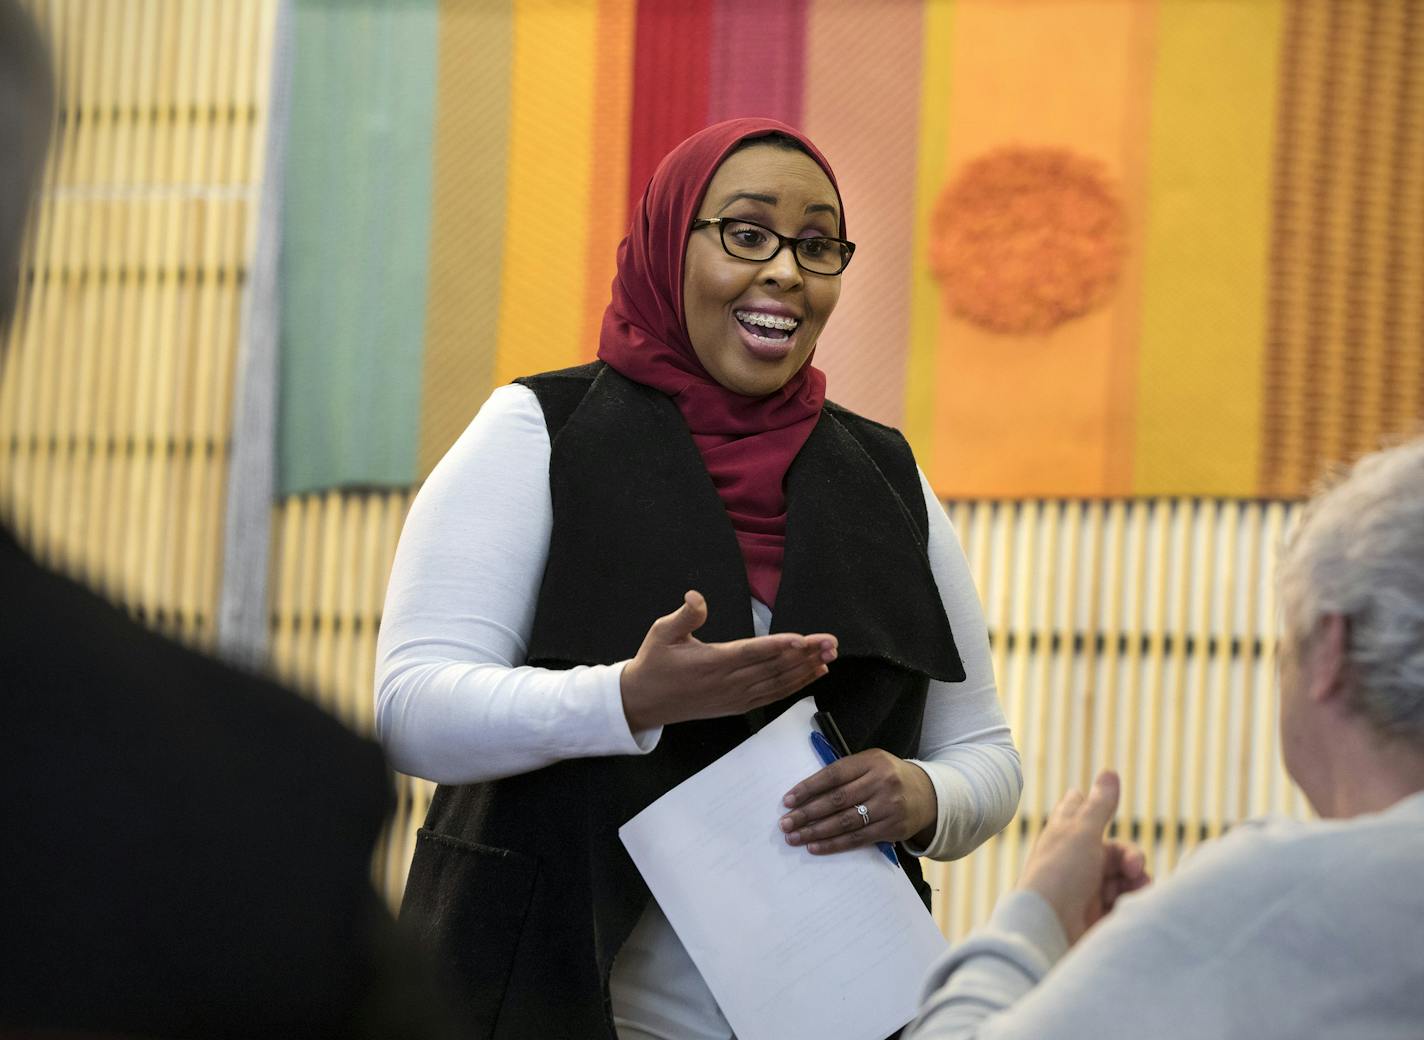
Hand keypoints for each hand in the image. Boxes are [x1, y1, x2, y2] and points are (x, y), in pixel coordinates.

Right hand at [619, 591, 836, 730]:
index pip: (751, 652)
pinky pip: (773, 695)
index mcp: (712, 662)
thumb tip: (696, 597)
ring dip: (805, 669)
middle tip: (831, 642)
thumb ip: (685, 616)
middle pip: (773, 667)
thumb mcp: (661, 633)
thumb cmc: (654, 664)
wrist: (644, 703)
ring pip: (778, 683)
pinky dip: (795, 685)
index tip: (803, 639)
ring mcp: (735, 697)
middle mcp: (728, 682)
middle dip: (805, 654)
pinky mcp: (738, 705)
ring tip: (829, 655)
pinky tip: (813, 674)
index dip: (779, 646)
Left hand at [779, 750, 936, 852]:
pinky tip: (815, 847)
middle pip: (837, 800)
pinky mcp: (892, 829)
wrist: (929, 795)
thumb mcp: (871, 764)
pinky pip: (857, 839)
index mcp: (872, 761)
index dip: (809, 788)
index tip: (787, 800)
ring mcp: (889, 807)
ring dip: (816, 832)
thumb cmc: (888, 777)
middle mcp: (881, 782)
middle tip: (786, 823)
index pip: (834, 774)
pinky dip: (834, 844)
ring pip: (845, 822)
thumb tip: (806, 793)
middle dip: (807, 813)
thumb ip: (844, 773)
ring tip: (794, 837)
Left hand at [1017, 770, 1150, 945]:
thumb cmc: (1061, 873)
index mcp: (1064, 835)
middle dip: (1131, 857)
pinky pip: (1125, 904)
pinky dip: (1132, 902)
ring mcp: (1085, 891)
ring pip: (1123, 878)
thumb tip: (1110, 771)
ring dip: (1135, 881)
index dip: (1096, 809)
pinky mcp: (1097, 918)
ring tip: (1136, 890)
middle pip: (1114, 851)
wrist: (1049, 929)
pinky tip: (1132, 907)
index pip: (1080, 812)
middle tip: (1134, 868)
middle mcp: (1074, 861)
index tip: (1102, 817)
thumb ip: (1100, 804)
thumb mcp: (1083, 831)